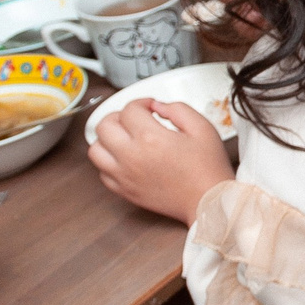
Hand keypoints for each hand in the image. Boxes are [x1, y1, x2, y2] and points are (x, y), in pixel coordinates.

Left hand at [89, 99, 233, 223]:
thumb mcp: (203, 128)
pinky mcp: (124, 190)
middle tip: (134, 120)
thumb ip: (178, 109)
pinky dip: (109, 162)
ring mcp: (124, 175)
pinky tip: (126, 159)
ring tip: (124, 138)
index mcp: (151, 138)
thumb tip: (157, 106)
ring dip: (107, 139)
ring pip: (95, 149)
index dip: (142, 103)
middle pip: (104, 126)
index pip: (130, 110)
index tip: (151, 107)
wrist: (208, 202)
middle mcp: (131, 156)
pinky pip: (102, 172)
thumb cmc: (208, 168)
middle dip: (119, 117)